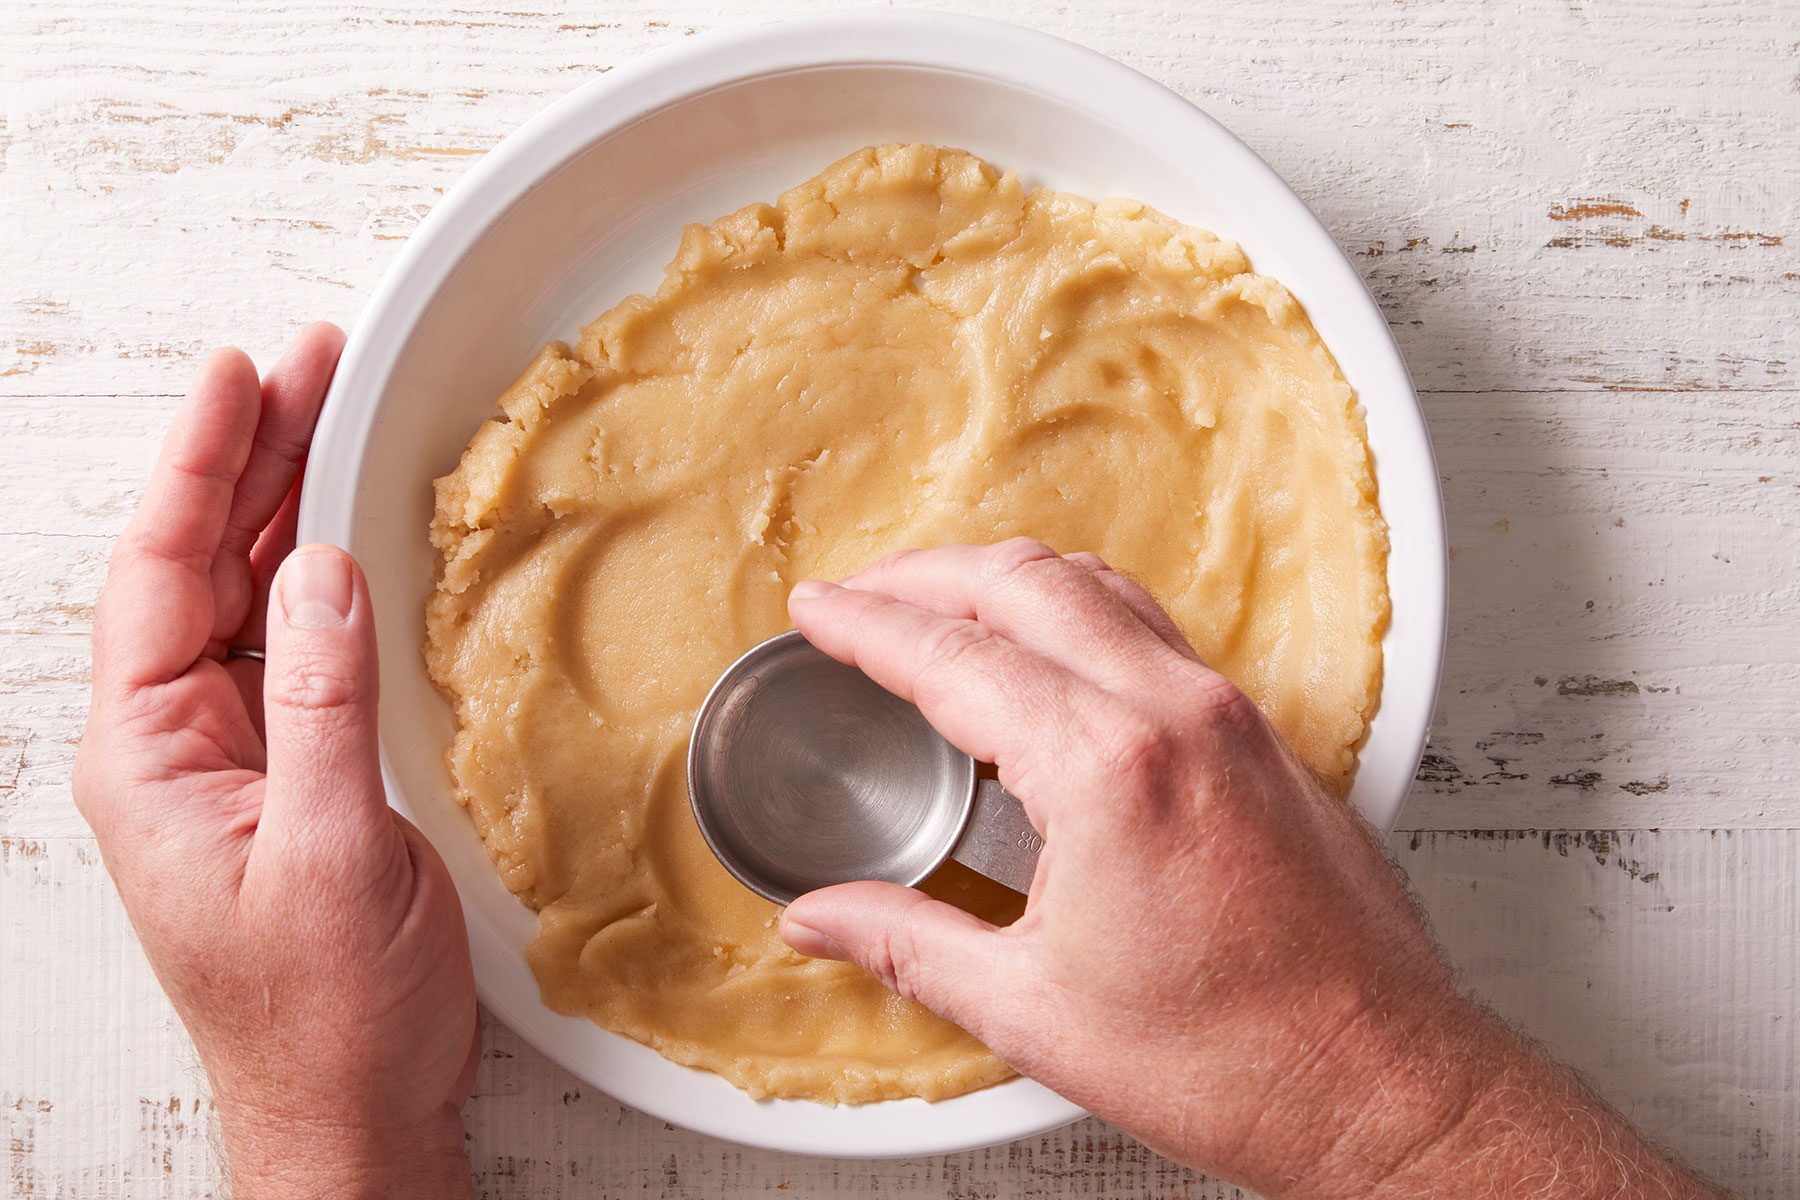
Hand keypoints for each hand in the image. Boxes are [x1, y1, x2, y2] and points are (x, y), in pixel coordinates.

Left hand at [74, 326, 477, 1199]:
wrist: (349, 1109)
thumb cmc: (321, 1015)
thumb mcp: (328, 852)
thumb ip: (321, 702)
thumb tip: (323, 571)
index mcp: (149, 758)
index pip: (158, 573)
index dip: (200, 465)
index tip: (242, 379)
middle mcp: (177, 745)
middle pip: (197, 566)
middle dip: (249, 459)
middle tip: (304, 367)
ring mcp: (232, 757)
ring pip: (244, 598)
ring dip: (283, 506)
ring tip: (323, 416)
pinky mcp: (290, 774)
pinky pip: (294, 648)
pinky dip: (321, 578)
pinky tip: (344, 533)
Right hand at [780, 540, 1719, 1198]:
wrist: (1378, 1083)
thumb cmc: (1235, 1059)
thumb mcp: (1033, 1010)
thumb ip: (907, 944)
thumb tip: (819, 920)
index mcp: (1108, 769)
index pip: (955, 657)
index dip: (868, 625)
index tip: (817, 610)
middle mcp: (1176, 714)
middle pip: (1026, 583)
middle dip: (925, 574)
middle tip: (859, 593)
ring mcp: (1229, 715)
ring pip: (1097, 588)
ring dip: (1005, 578)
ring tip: (939, 602)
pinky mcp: (1261, 735)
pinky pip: (1151, 627)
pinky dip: (1075, 610)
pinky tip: (1047, 649)